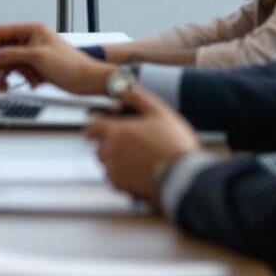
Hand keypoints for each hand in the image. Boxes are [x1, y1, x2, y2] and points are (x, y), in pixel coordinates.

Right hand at [0, 22, 107, 95]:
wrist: (86, 81)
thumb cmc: (71, 65)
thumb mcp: (38, 57)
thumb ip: (13, 55)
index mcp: (31, 30)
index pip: (0, 32)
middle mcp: (29, 40)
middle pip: (1, 50)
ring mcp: (30, 54)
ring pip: (6, 63)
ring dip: (3, 75)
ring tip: (3, 87)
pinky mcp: (32, 67)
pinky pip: (14, 72)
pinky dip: (12, 80)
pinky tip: (15, 87)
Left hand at [84, 87, 201, 202]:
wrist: (183, 177)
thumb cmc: (174, 145)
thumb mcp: (160, 113)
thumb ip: (139, 98)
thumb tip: (125, 88)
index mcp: (117, 132)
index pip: (92, 127)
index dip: (96, 124)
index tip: (101, 125)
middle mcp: (111, 151)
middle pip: (99, 145)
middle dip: (109, 142)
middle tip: (128, 142)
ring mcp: (115, 170)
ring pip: (106, 162)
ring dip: (114, 158)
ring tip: (136, 157)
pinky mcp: (121, 186)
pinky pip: (113, 178)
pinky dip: (121, 174)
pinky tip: (138, 170)